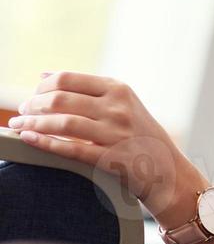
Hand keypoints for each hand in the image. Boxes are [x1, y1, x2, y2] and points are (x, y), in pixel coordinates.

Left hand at [8, 71, 198, 220]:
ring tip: (18, 126)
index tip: (30, 97)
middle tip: (21, 112)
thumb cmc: (139, 134)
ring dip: (32, 123)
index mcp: (119, 89)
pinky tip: (29, 138)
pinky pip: (70, 148)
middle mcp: (118, 108)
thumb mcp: (122, 103)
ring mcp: (116, 133)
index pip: (67, 79)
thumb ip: (86, 89)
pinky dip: (44, 143)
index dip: (40, 88)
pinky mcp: (111, 158)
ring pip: (61, 123)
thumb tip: (44, 75)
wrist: (167, 169)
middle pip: (60, 99)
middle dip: (32, 105)